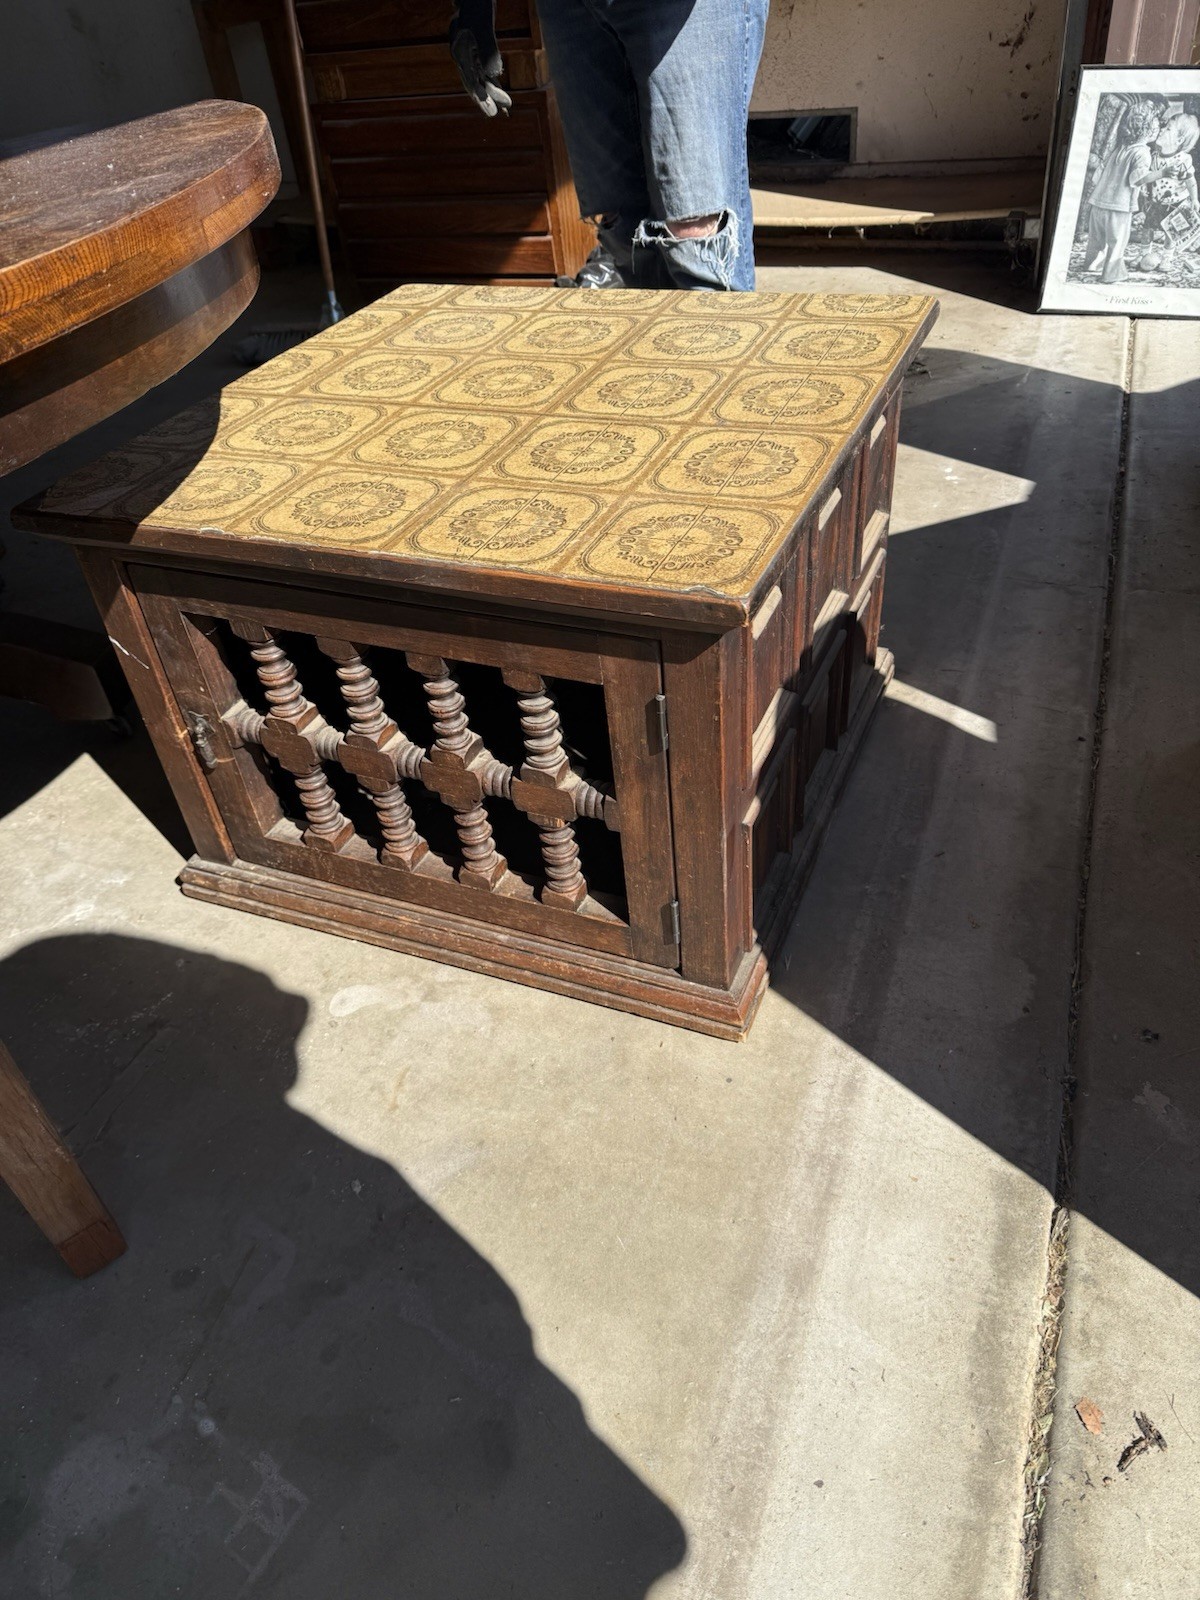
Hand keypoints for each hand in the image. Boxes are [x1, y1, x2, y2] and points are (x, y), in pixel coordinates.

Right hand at [450, 0, 511, 117]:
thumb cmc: (477, 5)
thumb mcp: (482, 26)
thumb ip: (488, 49)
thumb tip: (495, 74)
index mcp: (460, 53)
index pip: (471, 81)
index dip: (481, 97)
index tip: (491, 111)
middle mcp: (463, 55)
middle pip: (474, 83)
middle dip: (486, 99)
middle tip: (497, 115)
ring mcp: (469, 52)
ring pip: (480, 77)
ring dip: (491, 92)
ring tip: (504, 106)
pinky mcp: (476, 49)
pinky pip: (483, 69)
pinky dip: (491, 80)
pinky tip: (499, 89)